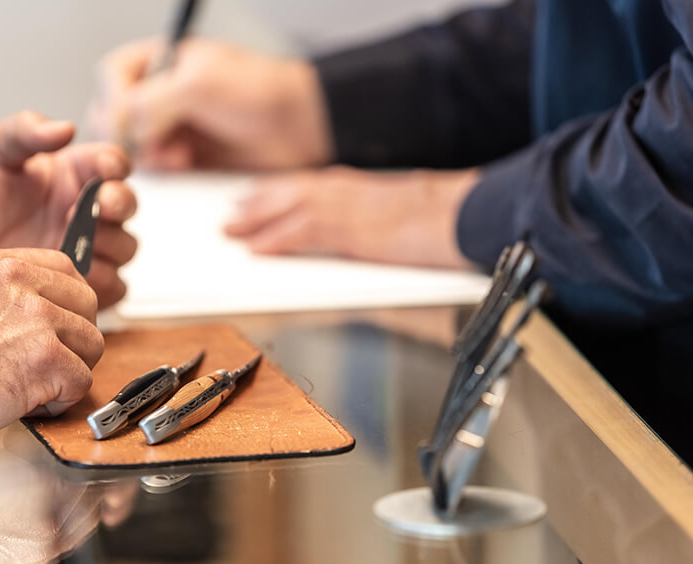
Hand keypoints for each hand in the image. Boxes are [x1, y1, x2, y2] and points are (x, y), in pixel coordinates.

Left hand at [0, 111, 136, 306]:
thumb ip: (24, 132)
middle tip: (98, 208)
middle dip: (118, 205)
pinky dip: (102, 284)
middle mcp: (88, 209)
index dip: (116, 165)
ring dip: (109, 246)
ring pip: (125, 248)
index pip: (114, 162)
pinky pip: (113, 287)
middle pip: (128, 206)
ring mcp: (88, 248)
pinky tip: (74, 277)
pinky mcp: (81, 282)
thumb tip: (65, 128)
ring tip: (74, 244)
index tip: (104, 171)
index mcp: (76, 172)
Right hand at [0, 247, 103, 440]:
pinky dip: (61, 399)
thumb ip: (6, 289)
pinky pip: (81, 380)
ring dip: (69, 370)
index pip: (66, 270)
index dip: (69, 303)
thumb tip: (49, 301)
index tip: (58, 325)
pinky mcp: (47, 359)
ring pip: (91, 344)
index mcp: (1, 265)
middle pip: (87, 306)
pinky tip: (29, 402)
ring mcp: (38, 320)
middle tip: (45, 360)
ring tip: (32, 382)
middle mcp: (22, 284)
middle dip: (73, 338)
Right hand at [87, 38, 331, 169]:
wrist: (301, 126)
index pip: (113, 76)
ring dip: (149, 153)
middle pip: (117, 115)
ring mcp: (175, 126)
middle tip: (150, 141)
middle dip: (129, 132)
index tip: (129, 116)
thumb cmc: (261, 91)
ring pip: (135, 146)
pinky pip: (161, 169)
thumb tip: (119, 124)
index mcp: (162, 61)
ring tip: (175, 154)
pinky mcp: (189, 157)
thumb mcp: (199, 85)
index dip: (115, 98)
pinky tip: (186, 164)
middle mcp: (164, 93)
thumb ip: (151, 101)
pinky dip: (166, 170)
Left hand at [224, 167, 479, 268]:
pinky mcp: (349, 229)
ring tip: (230, 231)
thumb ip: (368, 217)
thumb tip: (357, 234)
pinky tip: (256, 249)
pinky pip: (300, 233)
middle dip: (255, 204)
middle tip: (230, 216)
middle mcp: (344, 188)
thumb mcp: (396, 211)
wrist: (462, 213)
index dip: (274, 193)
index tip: (253, 198)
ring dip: (254, 220)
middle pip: (286, 193)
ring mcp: (345, 206)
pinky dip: (275, 240)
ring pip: (285, 209)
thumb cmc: (440, 215)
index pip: (303, 184)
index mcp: (355, 184)